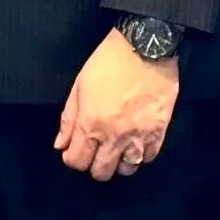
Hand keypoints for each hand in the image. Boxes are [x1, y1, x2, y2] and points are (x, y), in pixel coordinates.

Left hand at [55, 29, 178, 181]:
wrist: (144, 47)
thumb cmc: (108, 62)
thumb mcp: (79, 86)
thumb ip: (69, 119)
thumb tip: (61, 145)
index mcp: (90, 124)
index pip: (77, 161)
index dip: (73, 158)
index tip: (76, 150)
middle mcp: (113, 137)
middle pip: (101, 172)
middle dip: (94, 165)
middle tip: (96, 151)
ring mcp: (138, 136)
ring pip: (126, 169)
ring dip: (119, 162)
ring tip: (118, 149)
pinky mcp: (159, 132)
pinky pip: (149, 157)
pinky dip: (141, 155)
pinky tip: (136, 143)